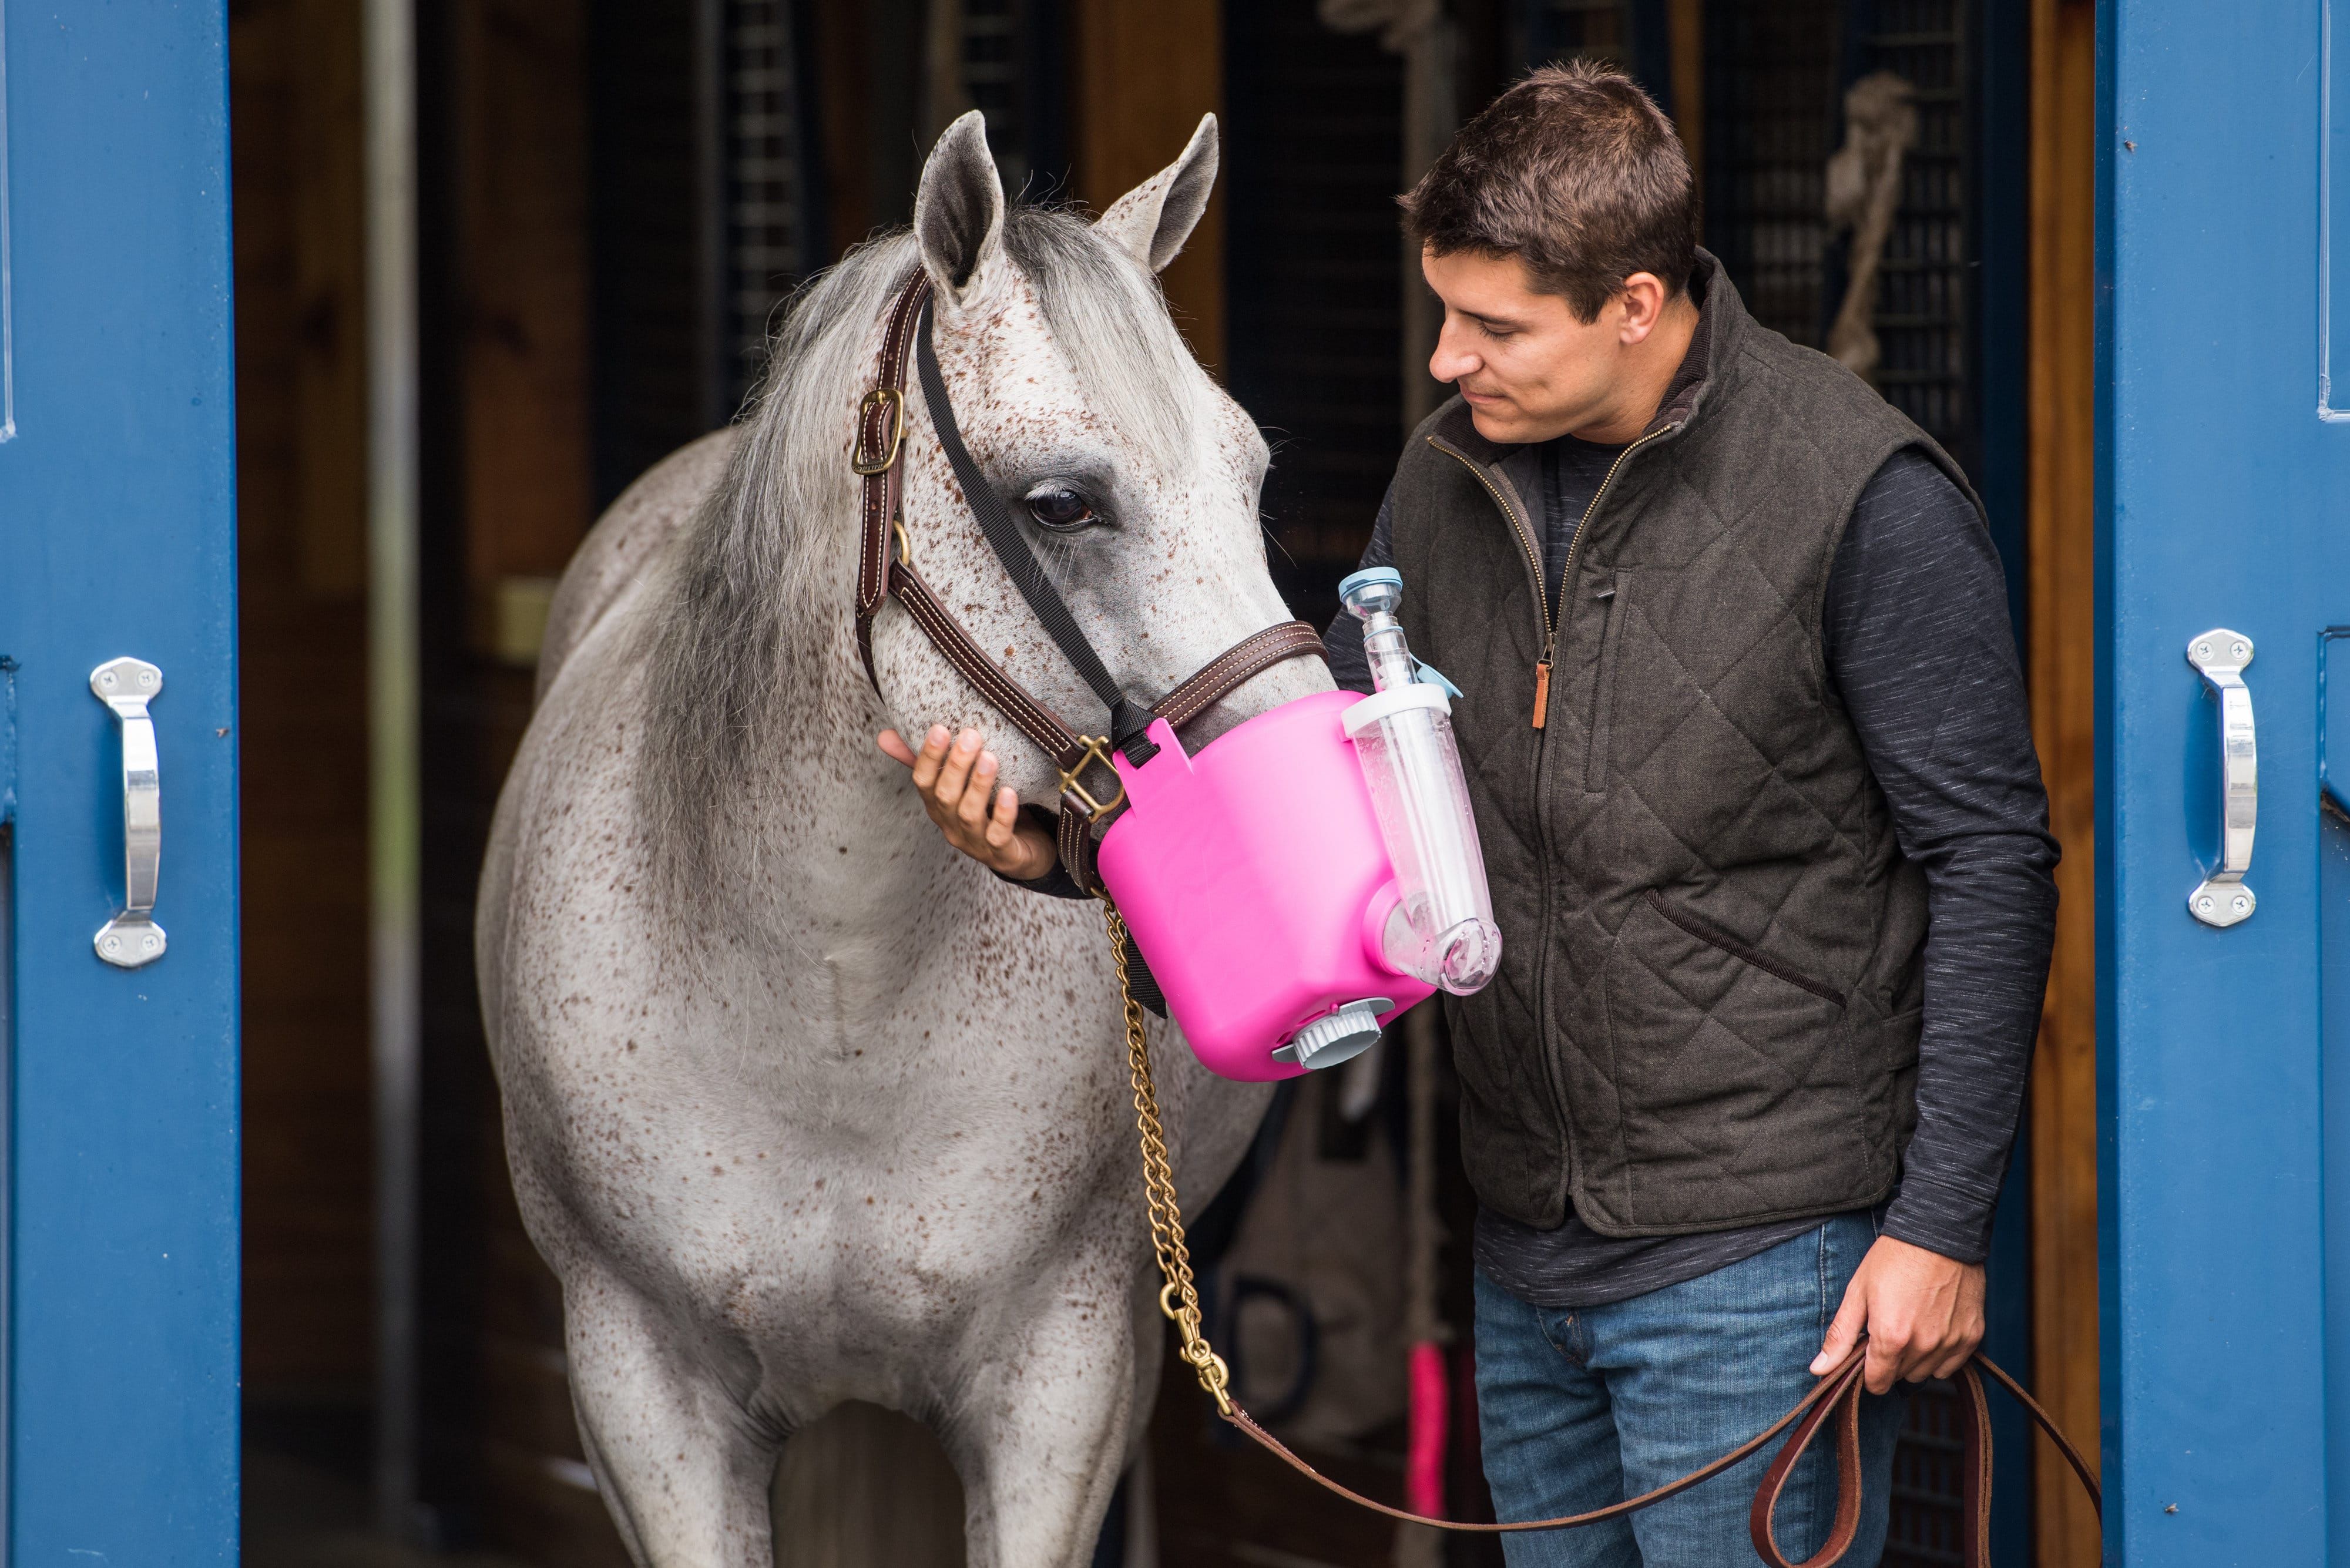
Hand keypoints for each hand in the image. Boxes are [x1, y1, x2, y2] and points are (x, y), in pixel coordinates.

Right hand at [878, 725, 1057, 880]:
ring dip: (978, 785)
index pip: (923, 782)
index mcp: (937, 806)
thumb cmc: (985, 811)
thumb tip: (885, 736)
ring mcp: (975, 842)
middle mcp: (951, 825)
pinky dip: (1003, 815)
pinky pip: (998, 836)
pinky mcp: (1002, 854)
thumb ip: (930, 761)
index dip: (929, 756)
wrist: (1020, 852)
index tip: (940, 728)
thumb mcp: (957, 785)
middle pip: (946, 796)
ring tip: (989, 758)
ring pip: (970, 815)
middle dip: (956, 765)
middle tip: (971, 736)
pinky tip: (1009, 792)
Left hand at [1811, 1235, 1985, 1395]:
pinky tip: (1932, 1327)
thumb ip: (1840, 1336)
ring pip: (1926, 1373)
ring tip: (1911, 1324)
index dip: (1868, 1372)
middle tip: (1889, 1328)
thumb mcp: (1858, 1292)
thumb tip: (1819, 1370)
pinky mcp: (1972, 1337)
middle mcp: (1924, 1346)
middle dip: (1890, 1360)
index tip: (1867, 1354)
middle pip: (1900, 1377)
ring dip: (1915, 1358)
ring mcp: (1951, 1343)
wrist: (1939, 1233)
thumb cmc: (1894, 1258)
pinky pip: (1951, 1365)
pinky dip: (1940, 1354)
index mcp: (1892, 1338)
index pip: (1877, 1382)